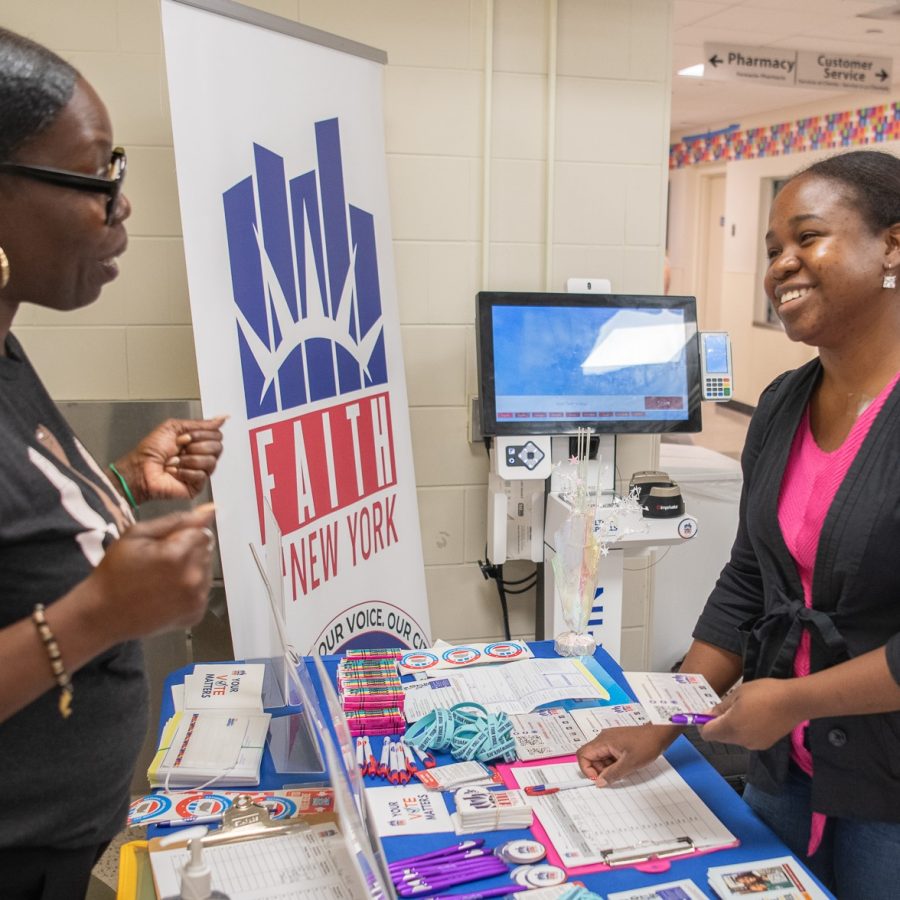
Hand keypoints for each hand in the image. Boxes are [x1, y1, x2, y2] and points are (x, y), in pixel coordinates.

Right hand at [84, 504, 216, 642]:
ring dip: (190, 569)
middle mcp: (192, 578)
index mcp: (178, 555)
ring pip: (206, 570)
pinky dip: (190, 589)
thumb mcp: (137, 534)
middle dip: (187, 551)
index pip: (203, 532)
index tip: (162, 546)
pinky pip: (202, 590)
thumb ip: (177, 520)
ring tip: (161, 579)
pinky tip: (167, 592)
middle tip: (158, 564)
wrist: (102, 614)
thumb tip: (210, 510)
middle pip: (206, 550)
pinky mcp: (196, 613)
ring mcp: (196, 599)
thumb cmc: (115, 572)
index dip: (182, 536)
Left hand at [114, 416, 225, 503]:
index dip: (202, 434)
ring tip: (175, 462)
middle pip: (218, 448)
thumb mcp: (174, 427)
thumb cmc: (150, 450)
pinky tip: (175, 472)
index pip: (217, 435)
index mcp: (197, 441)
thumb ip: (200, 424)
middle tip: (181, 449)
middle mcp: (201, 456)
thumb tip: (221, 418)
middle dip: (196, 446)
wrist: (141, 468)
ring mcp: (200, 471)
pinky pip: (202, 476)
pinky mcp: (197, 485)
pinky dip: (185, 472)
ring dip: (189, 460)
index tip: (186, 436)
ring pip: (211, 462)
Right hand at [576, 724, 677, 784]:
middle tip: (613, 776)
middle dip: (598, 770)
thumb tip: (599, 782)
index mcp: (603, 741)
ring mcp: (610, 740)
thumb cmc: (646, 745)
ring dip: (607, 767)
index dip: (587, 769)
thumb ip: (612, 774)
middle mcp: (604, 738)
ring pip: (600, 757)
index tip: (598, 779)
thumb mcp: (629, 763)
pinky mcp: (617, 742)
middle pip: (591, 757)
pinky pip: (608, 755)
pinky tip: (624, 766)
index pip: (583, 754)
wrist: (660, 734)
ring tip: (622, 770)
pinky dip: (613, 763)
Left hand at [700, 678, 802, 749]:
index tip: (706, 713)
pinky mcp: (765, 744)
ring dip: (732, 727)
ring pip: (734, 738)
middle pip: (720, 737)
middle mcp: (741, 740)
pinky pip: (747, 739)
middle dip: (718, 725)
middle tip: (725, 707)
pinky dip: (745, 730)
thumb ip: (721, 707)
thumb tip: (709, 714)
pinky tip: (755, 716)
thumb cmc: (764, 693)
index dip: (703, 724)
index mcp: (731, 727)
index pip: (707, 734)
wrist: (794, 702)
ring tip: (743, 709)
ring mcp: (754, 744)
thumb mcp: (738, 694)